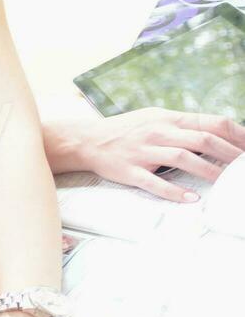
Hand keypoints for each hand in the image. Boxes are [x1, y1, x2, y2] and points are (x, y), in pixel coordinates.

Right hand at [56, 108, 244, 199]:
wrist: (87, 141)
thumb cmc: (126, 130)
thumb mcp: (155, 118)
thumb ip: (183, 125)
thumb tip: (217, 133)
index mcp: (168, 118)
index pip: (212, 123)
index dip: (238, 135)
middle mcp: (158, 132)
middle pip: (203, 140)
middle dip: (232, 155)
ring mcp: (144, 152)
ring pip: (184, 160)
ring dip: (210, 172)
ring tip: (228, 183)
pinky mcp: (130, 171)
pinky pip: (154, 183)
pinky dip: (174, 192)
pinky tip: (191, 198)